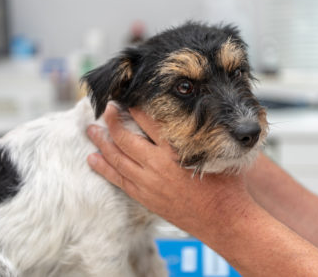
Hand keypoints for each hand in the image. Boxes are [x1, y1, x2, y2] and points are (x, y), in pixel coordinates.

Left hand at [86, 104, 253, 238]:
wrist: (223, 219)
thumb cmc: (225, 185)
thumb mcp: (217, 153)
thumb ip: (202, 135)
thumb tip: (197, 115)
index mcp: (176, 150)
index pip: (149, 121)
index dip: (135, 107)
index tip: (126, 97)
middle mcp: (158, 164)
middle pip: (126, 138)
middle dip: (112, 121)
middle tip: (105, 109)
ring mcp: (149, 183)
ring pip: (117, 159)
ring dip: (102, 143)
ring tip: (91, 130)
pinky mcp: (146, 197)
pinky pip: (119, 180)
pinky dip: (104, 169)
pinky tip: (93, 159)